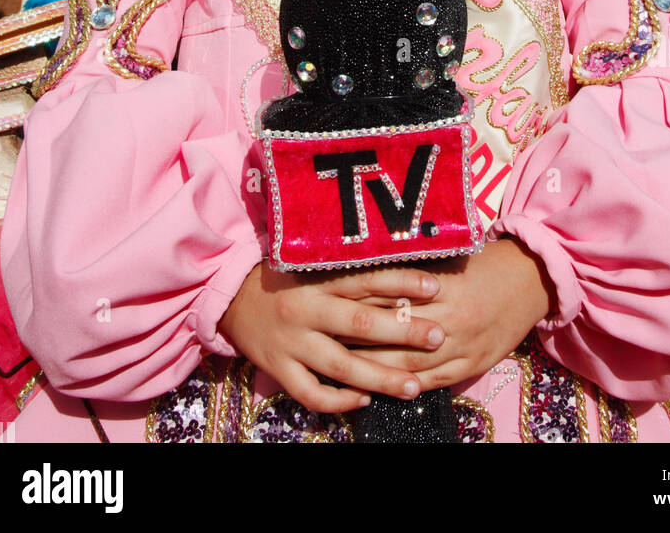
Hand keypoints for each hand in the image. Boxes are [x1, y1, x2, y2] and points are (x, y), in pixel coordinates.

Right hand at [218, 261, 446, 412]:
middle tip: (438, 338)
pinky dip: (339, 400)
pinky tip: (364, 400)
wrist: (232, 298)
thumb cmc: (285, 280)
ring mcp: (292, 342)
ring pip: (342, 365)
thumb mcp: (314, 268)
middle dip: (403, 333)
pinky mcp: (279, 369)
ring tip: (414, 386)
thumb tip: (404, 278)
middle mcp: (306, 309)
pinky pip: (311, 393)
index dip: (401, 283)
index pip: (365, 278)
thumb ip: (350, 276)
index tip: (436, 288)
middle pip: (360, 324)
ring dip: (381, 377)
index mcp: (317, 279)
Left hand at [348, 237, 555, 389]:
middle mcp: (449, 316)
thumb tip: (365, 270)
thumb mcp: (449, 258)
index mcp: (440, 284)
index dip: (357, 302)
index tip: (328, 304)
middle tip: (323, 338)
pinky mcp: (471, 364)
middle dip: (356, 338)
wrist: (530, 280)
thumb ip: (411, 269)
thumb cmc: (484, 263)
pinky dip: (405, 386)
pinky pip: (432, 381)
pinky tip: (381, 388)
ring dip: (373, 369)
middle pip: (393, 332)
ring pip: (408, 363)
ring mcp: (461, 344)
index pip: (389, 295)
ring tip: (341, 368)